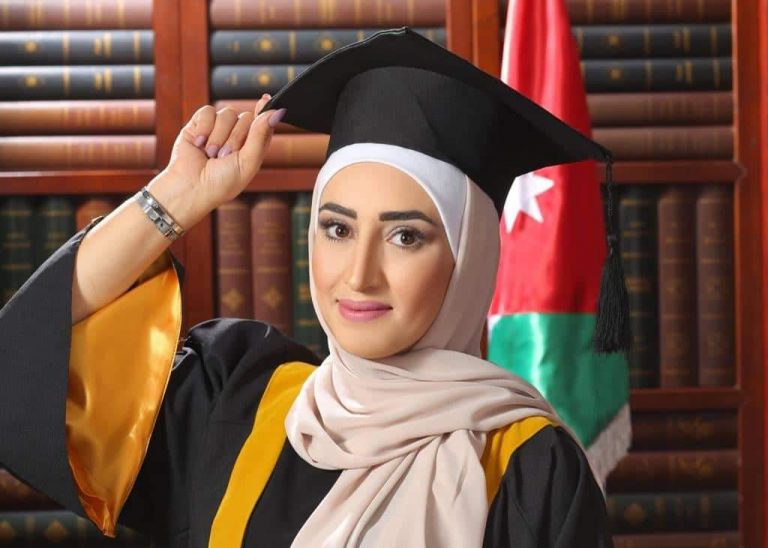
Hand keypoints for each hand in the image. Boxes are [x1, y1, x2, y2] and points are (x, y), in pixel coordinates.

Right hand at [155, 94, 285, 222]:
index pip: (263, 123)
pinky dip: (204, 128)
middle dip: (235, 137)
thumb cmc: (221, 183)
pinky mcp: (199, 124)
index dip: (265, 112)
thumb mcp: (247, 162)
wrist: (190, 188)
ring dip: (219, 137)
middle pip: (246, 117)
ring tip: (210, 154)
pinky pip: (208, 112)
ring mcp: (217, 129)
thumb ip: (260, 136)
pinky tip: (198, 144)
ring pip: (227, 114)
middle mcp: (236, 136)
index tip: (265, 100)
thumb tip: (276, 111)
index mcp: (252, 147)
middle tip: (224, 156)